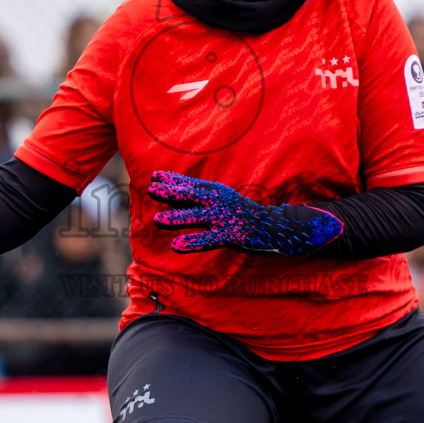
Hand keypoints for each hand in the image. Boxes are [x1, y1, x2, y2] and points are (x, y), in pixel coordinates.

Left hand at [146, 171, 342, 255]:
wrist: (272, 227)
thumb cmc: (241, 212)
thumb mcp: (220, 198)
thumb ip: (197, 194)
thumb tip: (170, 187)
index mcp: (215, 191)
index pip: (189, 184)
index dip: (171, 180)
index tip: (153, 176)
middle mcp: (218, 202)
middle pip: (190, 196)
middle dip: (170, 192)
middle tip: (151, 189)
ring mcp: (223, 219)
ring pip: (195, 218)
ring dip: (176, 218)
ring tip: (157, 220)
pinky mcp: (229, 236)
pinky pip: (207, 240)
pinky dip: (192, 243)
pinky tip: (176, 246)